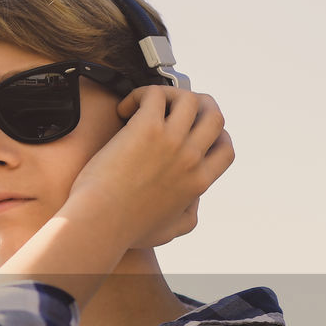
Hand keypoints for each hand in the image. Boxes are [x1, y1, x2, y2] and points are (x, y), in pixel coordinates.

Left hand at [74, 86, 232, 248]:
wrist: (100, 223)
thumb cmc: (126, 230)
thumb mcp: (170, 231)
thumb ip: (189, 216)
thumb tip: (193, 201)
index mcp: (199, 182)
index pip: (225, 148)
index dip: (215, 135)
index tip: (195, 133)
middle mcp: (191, 158)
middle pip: (214, 115)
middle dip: (197, 106)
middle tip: (172, 108)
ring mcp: (171, 140)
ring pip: (189, 98)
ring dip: (169, 95)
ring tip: (144, 106)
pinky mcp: (146, 129)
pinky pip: (155, 94)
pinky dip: (141, 94)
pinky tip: (124, 110)